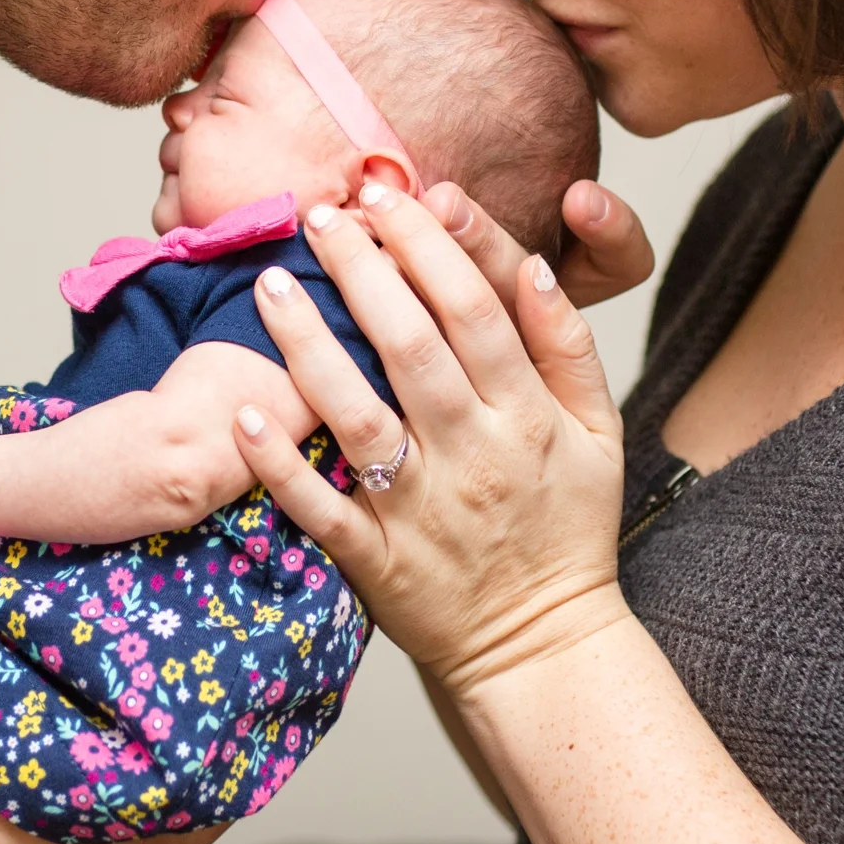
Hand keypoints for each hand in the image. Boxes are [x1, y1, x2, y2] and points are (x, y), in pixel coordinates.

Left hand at [234, 187, 629, 698]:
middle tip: (322, 214)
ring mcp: (421, 511)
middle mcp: (474, 456)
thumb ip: (568, 345)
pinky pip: (324, 510)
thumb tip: (535, 263)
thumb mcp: (599, 432)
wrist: (543, 648)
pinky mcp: (378, 562)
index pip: (476, 311)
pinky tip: (245, 416)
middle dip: (364, 271)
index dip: (432, 246)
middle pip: (412, 346)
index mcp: (527, 417)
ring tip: (269, 283)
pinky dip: (283, 466)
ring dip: (310, 347)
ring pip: (359, 416)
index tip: (394, 196)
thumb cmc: (566, 527)